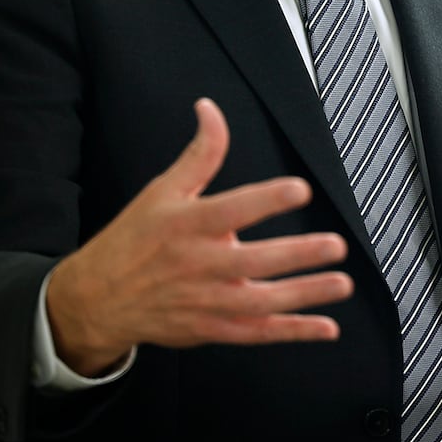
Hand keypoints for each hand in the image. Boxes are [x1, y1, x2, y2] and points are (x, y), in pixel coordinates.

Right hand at [45, 98, 352, 375]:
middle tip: (335, 245)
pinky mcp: (211, 329)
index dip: (267, 199)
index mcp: (186, 226)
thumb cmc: (135, 238)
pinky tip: (327, 327)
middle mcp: (198, 265)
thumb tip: (211, 108)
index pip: (231, 209)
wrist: (98, 299)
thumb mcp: (163, 190)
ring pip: (261, 302)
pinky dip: (293, 331)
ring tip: (343, 283)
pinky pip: (257, 333)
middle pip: (253, 261)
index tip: (300, 189)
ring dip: (305, 295)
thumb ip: (200, 154)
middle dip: (297, 255)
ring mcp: (206, 301)